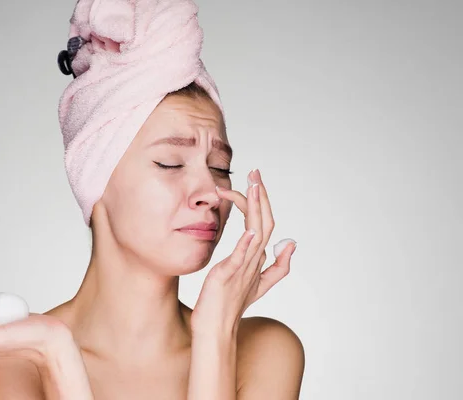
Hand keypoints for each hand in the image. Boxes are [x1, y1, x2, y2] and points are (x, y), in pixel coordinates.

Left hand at [190, 169, 296, 336]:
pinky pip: (242, 257)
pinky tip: (249, 228)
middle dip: (261, 196)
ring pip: (257, 233)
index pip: (265, 223)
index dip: (263, 202)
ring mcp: (245, 268)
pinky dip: (247, 243)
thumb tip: (293, 244)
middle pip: (265, 223)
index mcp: (258, 259)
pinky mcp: (230, 276)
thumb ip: (277, 266)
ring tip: (253, 186)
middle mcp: (255, 261)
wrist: (215, 329)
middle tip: (256, 173)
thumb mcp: (255, 282)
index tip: (255, 181)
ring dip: (256, 208)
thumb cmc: (228, 304)